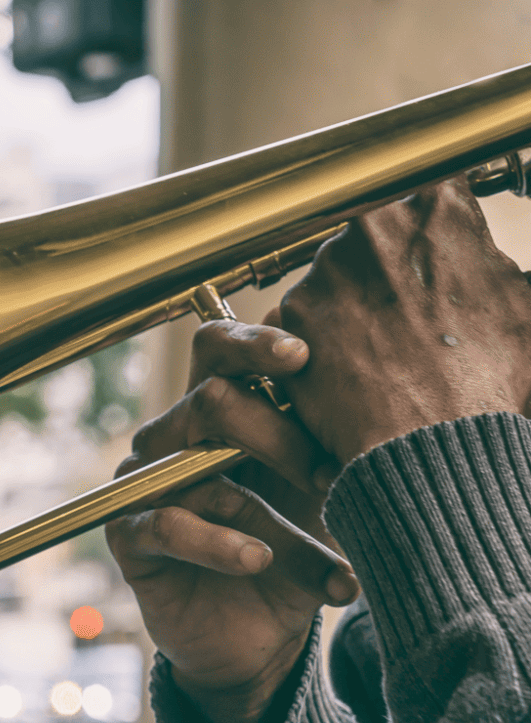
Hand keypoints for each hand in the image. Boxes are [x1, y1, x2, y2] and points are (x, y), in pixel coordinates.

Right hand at [106, 320, 357, 722]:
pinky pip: (166, 526)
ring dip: (265, 513)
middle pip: (209, 400)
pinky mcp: (128, 536)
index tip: (303, 355)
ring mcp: (146, 486)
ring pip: (196, 468)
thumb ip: (326, 447)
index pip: (217, 352)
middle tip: (327, 476)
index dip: (253, 345)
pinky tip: (255, 562)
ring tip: (312, 550)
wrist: (256, 642)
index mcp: (217, 416)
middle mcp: (174, 440)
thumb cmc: (292, 557)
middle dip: (277, 435)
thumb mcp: (321, 502)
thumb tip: (361, 393)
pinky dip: (217, 544)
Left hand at [278, 178, 530, 463]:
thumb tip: (487, 260)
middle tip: (401, 319)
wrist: (429, 445)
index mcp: (437, 208)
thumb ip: (496, 267)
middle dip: (384, 272)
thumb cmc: (486, 380)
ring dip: (351, 307)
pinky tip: (349, 369)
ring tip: (379, 352)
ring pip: (336, 278)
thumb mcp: (523, 306)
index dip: (427, 239)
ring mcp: (327, 268)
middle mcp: (374, 225)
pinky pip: (305, 318)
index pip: (424, 199)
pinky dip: (321, 341)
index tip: (426, 264)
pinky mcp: (293, 312)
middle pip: (373, 239)